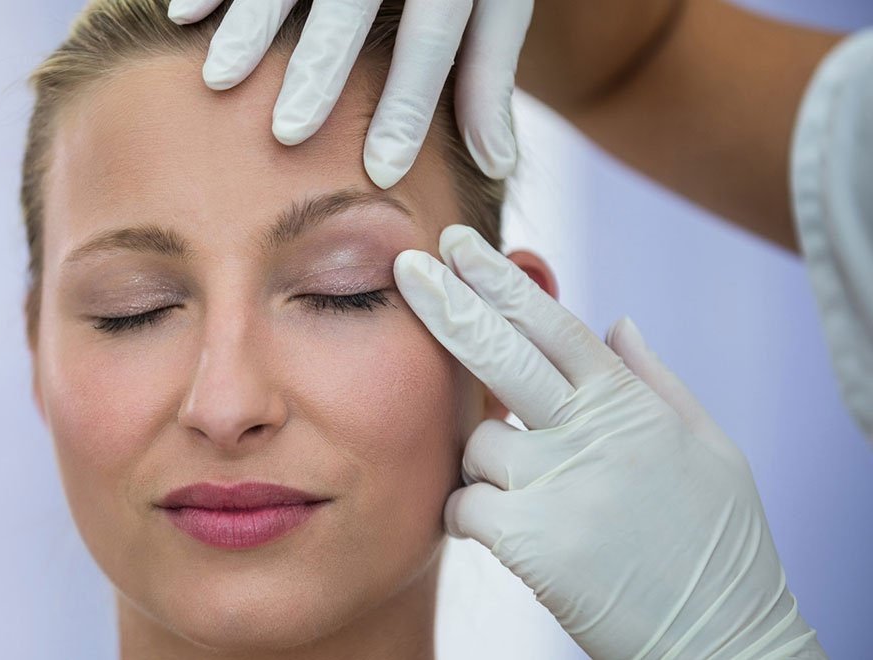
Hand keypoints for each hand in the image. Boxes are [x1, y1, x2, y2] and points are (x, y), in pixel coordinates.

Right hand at [167, 0, 531, 186]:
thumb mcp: (494, 0)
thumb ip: (486, 74)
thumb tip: (496, 163)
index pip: (431, 41)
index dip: (409, 105)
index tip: (382, 169)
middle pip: (351, 8)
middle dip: (320, 71)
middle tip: (290, 134)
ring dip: (250, 26)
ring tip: (219, 80)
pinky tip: (183, 17)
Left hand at [391, 225, 825, 658]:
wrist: (719, 638)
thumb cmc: (716, 547)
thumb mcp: (709, 450)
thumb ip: (654, 381)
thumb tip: (617, 320)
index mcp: (632, 406)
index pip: (555, 326)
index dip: (503, 281)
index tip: (461, 247)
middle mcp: (593, 434)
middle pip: (503, 352)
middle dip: (450, 302)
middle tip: (409, 267)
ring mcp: (559, 484)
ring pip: (477, 444)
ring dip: (485, 464)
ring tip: (533, 501)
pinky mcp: (531, 540)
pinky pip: (465, 505)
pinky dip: (472, 516)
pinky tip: (507, 533)